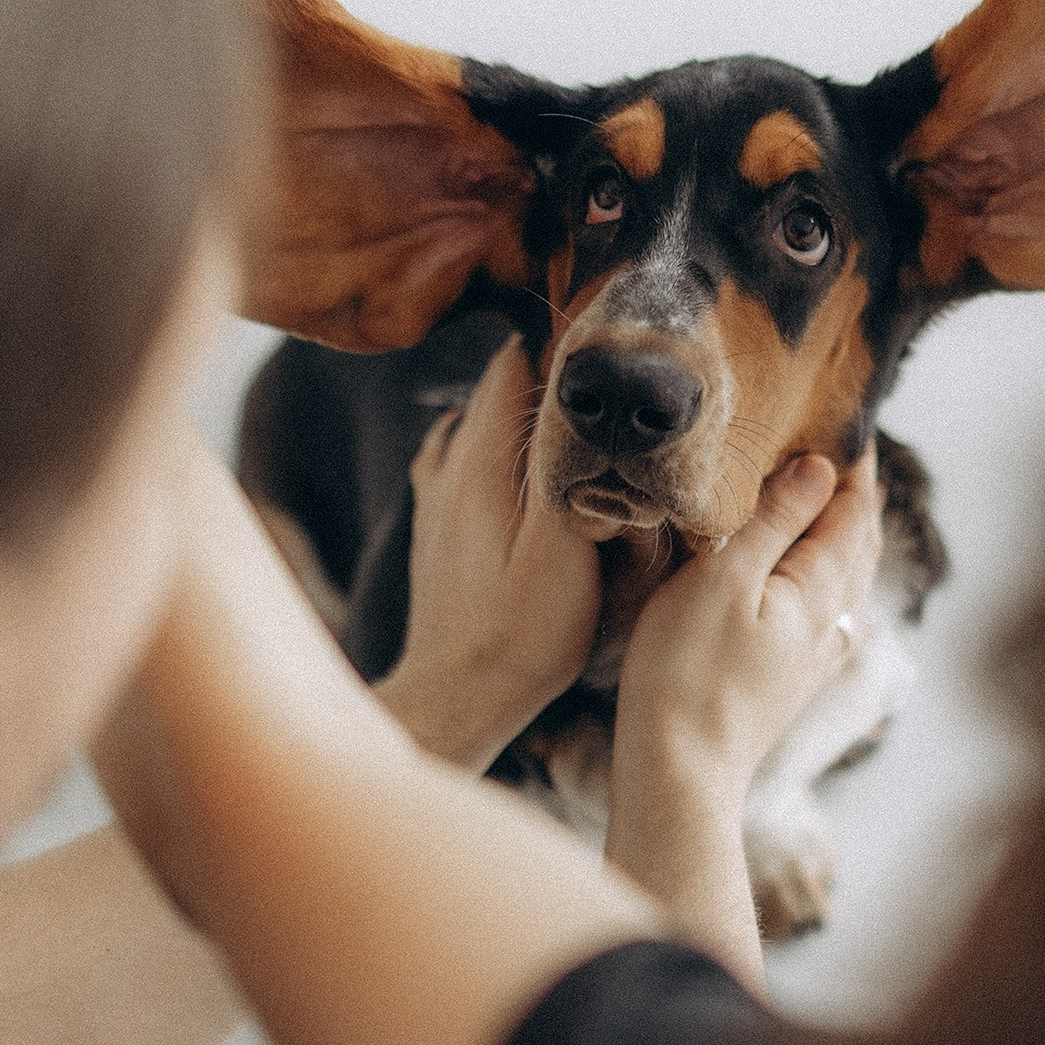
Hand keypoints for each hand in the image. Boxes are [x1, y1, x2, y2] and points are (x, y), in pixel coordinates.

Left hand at [379, 336, 602, 771]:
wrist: (458, 696)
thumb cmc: (522, 632)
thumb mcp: (561, 548)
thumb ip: (564, 467)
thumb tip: (574, 396)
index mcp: (477, 461)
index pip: (513, 363)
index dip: (562, 348)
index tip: (609, 354)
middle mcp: (446, 464)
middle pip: (496, 387)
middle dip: (550, 379)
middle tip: (608, 390)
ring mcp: (435, 493)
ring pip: (479, 421)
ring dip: (522, 416)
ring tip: (577, 428)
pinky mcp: (437, 523)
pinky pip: (465, 459)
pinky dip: (498, 451)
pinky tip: (527, 472)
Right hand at [603, 447, 883, 985]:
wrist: (679, 773)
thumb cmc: (686, 672)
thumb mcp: (725, 580)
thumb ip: (775, 521)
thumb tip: (821, 467)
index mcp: (820, 587)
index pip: (854, 507)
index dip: (853, 459)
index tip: (845, 414)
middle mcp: (833, 620)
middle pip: (858, 540)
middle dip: (852, 491)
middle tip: (839, 443)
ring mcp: (817, 653)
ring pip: (846, 576)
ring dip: (842, 531)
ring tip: (827, 496)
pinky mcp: (794, 676)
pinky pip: (828, 607)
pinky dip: (826, 572)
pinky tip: (820, 581)